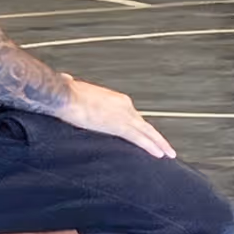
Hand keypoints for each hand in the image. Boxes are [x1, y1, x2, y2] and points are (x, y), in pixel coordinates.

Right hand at [59, 77, 178, 158]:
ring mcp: (124, 116)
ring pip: (147, 132)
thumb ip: (73, 84)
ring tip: (168, 153)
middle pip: (144, 124)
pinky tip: (159, 154)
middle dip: (155, 136)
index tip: (146, 135)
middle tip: (166, 146)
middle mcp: (124, 105)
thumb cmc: (66, 92)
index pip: (133, 116)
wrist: (64, 95)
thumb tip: (67, 78)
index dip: (140, 127)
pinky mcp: (119, 126)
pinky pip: (140, 139)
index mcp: (116, 99)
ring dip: (159, 143)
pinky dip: (151, 147)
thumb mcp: (73, 86)